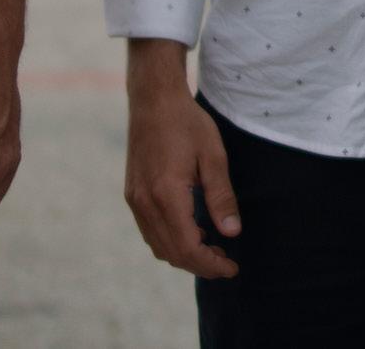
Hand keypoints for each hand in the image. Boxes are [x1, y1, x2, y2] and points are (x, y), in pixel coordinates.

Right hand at [125, 82, 239, 281]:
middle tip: (225, 260)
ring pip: (158, 246)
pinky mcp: (132, 193)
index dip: (212, 265)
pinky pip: (149, 231)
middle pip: (173, 254)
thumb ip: (221, 196)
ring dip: (184, 255)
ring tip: (210, 246)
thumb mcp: (212, 155)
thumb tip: (232, 233)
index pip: (189, 249)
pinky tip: (189, 229)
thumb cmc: (185, 121)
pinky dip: (169, 241)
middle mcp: (145, 202)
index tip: (232, 267)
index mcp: (167, 194)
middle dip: (201, 265)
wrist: (153, 97)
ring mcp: (135, 198)